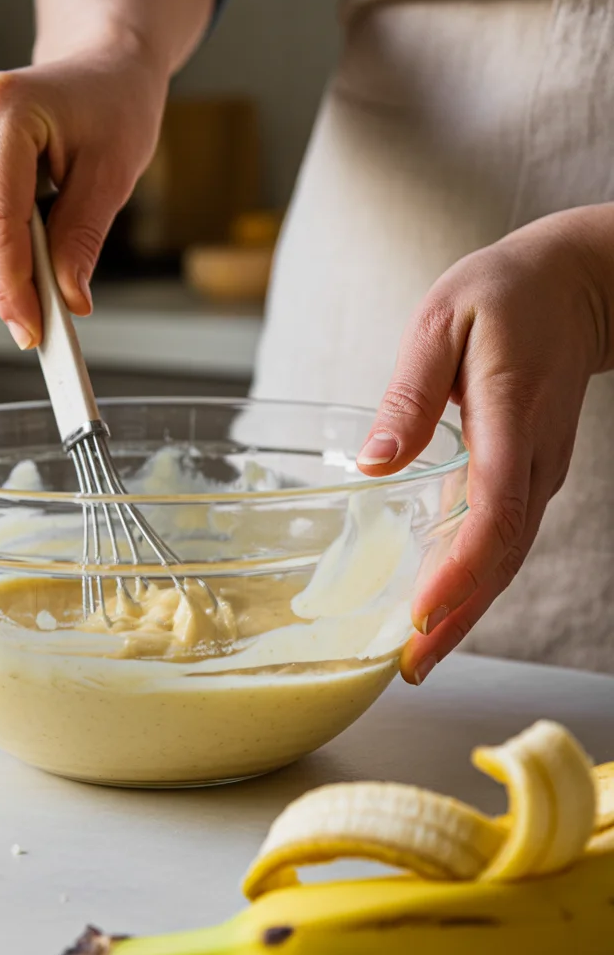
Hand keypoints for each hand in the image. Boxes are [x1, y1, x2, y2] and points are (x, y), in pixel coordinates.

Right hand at [0, 43, 167, 346]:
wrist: (92, 73)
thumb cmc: (109, 110)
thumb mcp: (113, 175)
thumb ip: (82, 240)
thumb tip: (66, 299)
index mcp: (0, 107)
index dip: (10, 288)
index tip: (33, 329)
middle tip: (39, 308)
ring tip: (29, 263)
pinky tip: (5, 243)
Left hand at [356, 211, 610, 683]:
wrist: (577, 287)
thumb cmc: (502, 295)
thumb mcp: (443, 320)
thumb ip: (412, 391)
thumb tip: (377, 460)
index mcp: (507, 415)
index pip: (493, 509)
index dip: (460, 569)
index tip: (422, 613)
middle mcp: (531, 458)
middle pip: (502, 553)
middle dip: (458, 615)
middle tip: (411, 667)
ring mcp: (537, 471)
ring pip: (507, 555)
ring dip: (467, 609)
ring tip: (420, 657)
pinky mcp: (528, 475)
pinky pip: (504, 538)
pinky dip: (475, 580)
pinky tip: (442, 607)